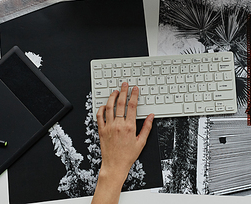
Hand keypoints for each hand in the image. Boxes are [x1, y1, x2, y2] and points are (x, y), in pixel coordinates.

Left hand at [92, 82, 153, 203]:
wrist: (114, 165)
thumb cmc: (127, 155)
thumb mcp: (141, 142)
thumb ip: (147, 127)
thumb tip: (151, 116)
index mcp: (129, 127)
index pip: (132, 106)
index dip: (133, 95)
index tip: (134, 89)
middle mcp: (118, 125)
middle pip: (120, 103)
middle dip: (123, 91)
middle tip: (124, 85)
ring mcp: (108, 127)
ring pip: (109, 107)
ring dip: (112, 97)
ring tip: (115, 91)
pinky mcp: (101, 130)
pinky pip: (99, 116)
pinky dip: (101, 109)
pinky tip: (104, 105)